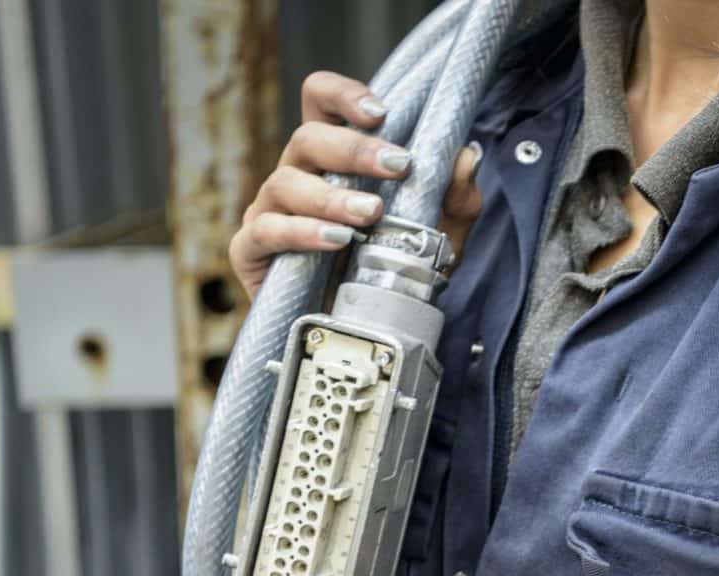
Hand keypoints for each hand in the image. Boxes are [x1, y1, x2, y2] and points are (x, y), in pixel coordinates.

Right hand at [229, 71, 485, 297]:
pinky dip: (301, 233)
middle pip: (307, 138)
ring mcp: (270, 212)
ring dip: (332, 196)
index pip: (321, 103)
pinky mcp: (252, 252)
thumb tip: (466, 158)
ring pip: (286, 183)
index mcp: (332, 161)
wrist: (360, 337)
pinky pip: (265, 232)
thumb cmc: (392, 277)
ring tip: (371, 214)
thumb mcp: (438, 240)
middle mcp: (297, 177)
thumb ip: (455, 201)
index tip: (380, 112)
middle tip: (397, 166)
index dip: (342, 95)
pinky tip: (336, 240)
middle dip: (354, 149)